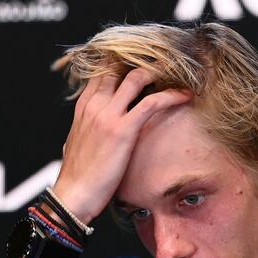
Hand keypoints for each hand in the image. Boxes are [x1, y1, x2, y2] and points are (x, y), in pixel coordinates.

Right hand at [51, 69, 190, 221]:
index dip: (126, 64)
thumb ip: (86, 127)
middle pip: (120, 66)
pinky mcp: (123, 129)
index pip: (104, 70)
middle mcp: (95, 104)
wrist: (72, 195)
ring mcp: (108, 114)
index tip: (147, 65)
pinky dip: (172, 95)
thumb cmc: (78, 175)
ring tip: (179, 76)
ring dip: (161, 74)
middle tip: (167, 66)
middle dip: (145, 62)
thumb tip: (92, 128)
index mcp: (84, 106)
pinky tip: (185, 95)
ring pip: (138, 77)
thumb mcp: (76, 142)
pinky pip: (152, 102)